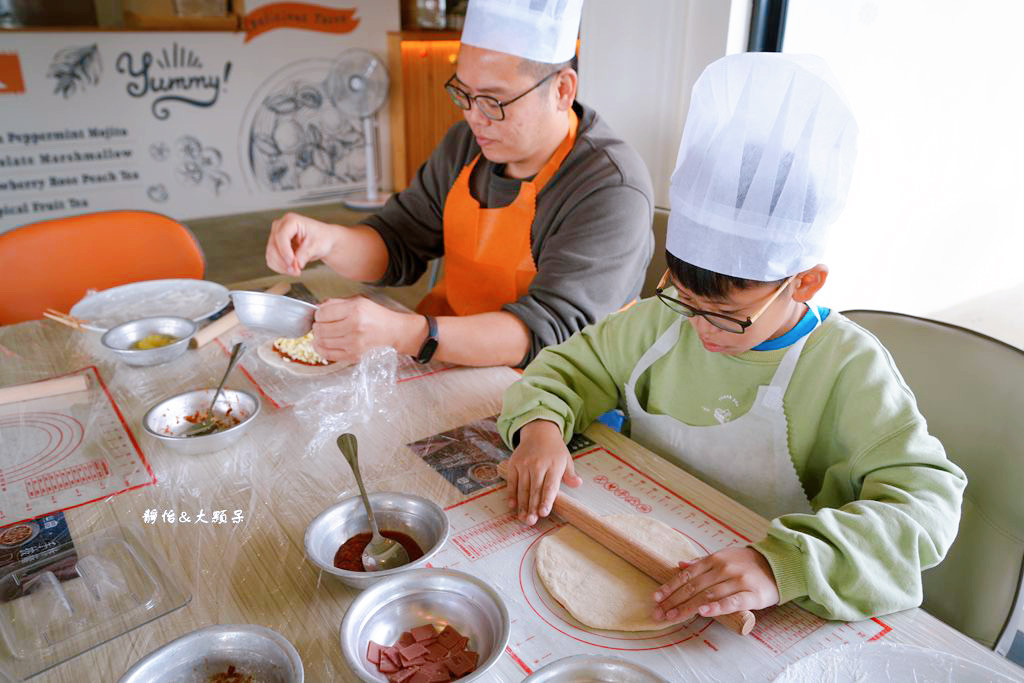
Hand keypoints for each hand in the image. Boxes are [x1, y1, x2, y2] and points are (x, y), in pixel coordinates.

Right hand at [265, 212, 342, 275]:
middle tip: (297, 272)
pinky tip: (291, 270)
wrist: (323, 240)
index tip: (293, 263)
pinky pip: (271, 260)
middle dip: (283, 262)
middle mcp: (279, 226)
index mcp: (291, 220)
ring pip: (270, 255)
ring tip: (296, 271)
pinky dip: (280, 267)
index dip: (285, 251)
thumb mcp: (317, 245)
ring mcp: (275, 236)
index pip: (281, 236)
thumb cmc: (321, 238)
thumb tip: (296, 265)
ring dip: (282, 267)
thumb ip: (305, 254)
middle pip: (273, 246)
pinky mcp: (275, 246)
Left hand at [312, 297, 426, 363]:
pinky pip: (328, 355)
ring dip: (317, 338)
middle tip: (320, 325)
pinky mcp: (353, 356)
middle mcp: (354, 327)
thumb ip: (335, 303)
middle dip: (316, 326)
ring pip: (322, 342)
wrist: (393, 332)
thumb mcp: (358, 301)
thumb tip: (316, 308)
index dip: (318, 314)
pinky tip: (321, 344)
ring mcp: (353, 344)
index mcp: (355, 310)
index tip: (321, 315)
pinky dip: (320, 349)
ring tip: (322, 334)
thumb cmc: (376, 315)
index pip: (322, 313)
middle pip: (320, 329)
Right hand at [506, 420, 581, 525]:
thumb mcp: (566, 459)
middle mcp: (538, 465)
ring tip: (523, 518)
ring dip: (522, 505)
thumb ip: (571, 474)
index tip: (543, 513)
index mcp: (554, 465)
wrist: (539, 431)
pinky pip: (512, 481)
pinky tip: (512, 505)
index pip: (550, 486)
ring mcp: (524, 464)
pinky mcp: (514, 464)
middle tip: (531, 521)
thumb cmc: (555, 450)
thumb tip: (578, 484)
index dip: (546, 500)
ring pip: (523, 488)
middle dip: (532, 507)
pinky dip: (511, 494)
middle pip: (535, 489)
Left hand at [652, 546, 778, 620]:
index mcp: (714, 559)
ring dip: (688, 607)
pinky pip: (732, 601)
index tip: (656, 598)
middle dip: (674, 601)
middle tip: (660, 613)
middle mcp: (724, 568)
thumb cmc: (747, 563)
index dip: (670, 587)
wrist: (778, 565)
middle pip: (694, 587)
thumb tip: (679, 565)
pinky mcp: (752, 594)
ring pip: (708, 595)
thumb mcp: (723, 557)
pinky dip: (717, 607)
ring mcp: (738, 580)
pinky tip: (703, 612)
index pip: (687, 575)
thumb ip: (702, 563)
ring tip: (673, 617)